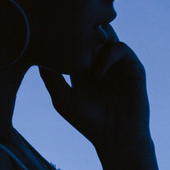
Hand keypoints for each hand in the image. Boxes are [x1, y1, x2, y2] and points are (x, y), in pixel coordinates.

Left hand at [38, 24, 150, 153]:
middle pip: (91, 31)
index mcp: (83, 63)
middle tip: (69, 37)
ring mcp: (117, 61)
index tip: (54, 36)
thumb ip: (51, 78)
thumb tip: (36, 56)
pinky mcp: (133, 67)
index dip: (66, 33)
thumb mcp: (63, 100)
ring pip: (107, 34)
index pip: (75, 37)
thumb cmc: (88, 122)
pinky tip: (97, 73)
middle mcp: (101, 59)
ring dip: (95, 39)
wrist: (116, 139)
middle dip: (81, 30)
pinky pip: (121, 48)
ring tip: (83, 55)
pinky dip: (108, 55)